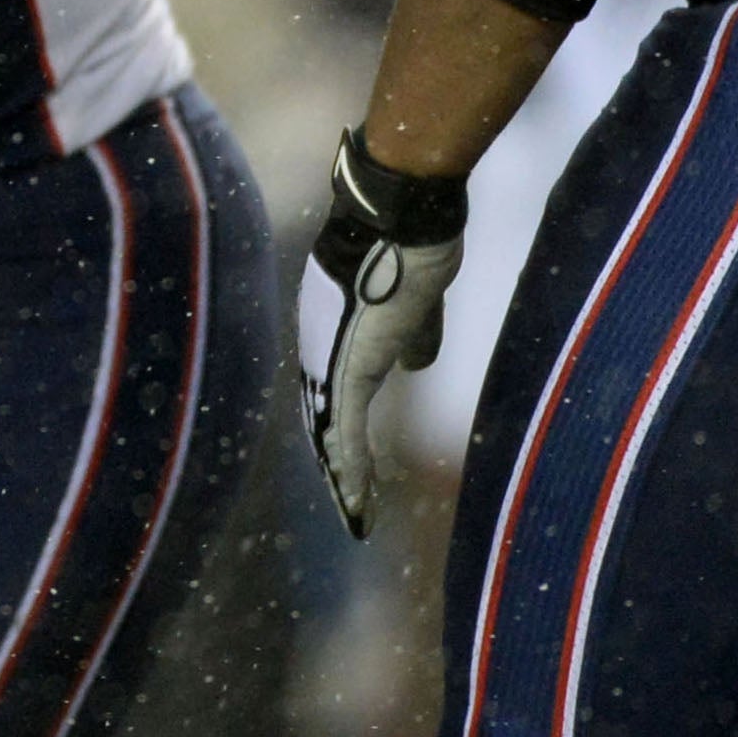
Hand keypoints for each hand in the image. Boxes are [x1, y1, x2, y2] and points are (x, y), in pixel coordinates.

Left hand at [299, 126, 464, 538]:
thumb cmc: (410, 248)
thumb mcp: (417, 306)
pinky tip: (356, 502)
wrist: (400, 221)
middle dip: (338, 464)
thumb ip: (415, 338)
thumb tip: (416, 364)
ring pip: (331, 433)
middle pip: (325, 418)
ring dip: (344, 478)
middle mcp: (320, 349)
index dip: (344, 429)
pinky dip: (349, 470)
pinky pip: (343, 432)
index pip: (336, 393)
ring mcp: (328, 360)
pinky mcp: (345, 371)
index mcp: (337, 334)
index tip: (352, 460)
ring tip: (355, 516)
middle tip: (350, 505)